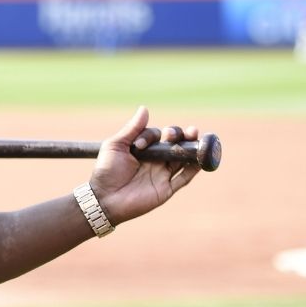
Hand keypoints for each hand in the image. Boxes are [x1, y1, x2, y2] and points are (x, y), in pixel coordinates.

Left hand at [89, 106, 200, 224]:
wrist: (104, 198)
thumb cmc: (106, 171)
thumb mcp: (116, 145)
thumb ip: (132, 129)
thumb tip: (144, 108)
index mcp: (144, 149)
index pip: (157, 135)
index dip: (153, 136)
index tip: (139, 146)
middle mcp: (155, 160)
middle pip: (175, 144)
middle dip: (181, 135)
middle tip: (183, 132)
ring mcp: (162, 175)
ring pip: (183, 159)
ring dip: (192, 147)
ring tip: (197, 136)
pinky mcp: (166, 189)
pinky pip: (184, 178)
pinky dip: (194, 168)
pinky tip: (201, 158)